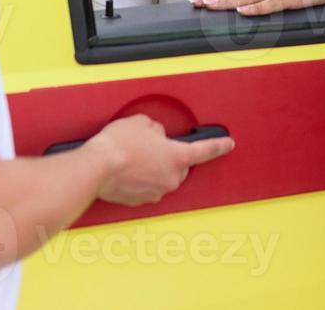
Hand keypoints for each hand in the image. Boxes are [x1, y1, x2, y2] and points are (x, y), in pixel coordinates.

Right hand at [85, 115, 234, 205]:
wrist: (96, 168)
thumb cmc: (119, 145)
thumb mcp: (142, 122)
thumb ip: (155, 129)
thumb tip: (154, 136)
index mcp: (177, 157)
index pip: (205, 150)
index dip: (218, 146)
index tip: (228, 144)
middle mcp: (170, 178)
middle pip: (179, 166)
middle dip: (168, 155)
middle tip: (150, 145)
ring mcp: (155, 192)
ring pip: (161, 177)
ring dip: (152, 168)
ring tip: (132, 156)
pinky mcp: (139, 201)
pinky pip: (146, 187)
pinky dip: (139, 179)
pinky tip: (126, 169)